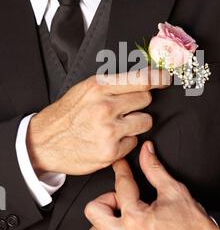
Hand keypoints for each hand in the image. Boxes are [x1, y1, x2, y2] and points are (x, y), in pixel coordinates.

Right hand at [26, 68, 170, 175]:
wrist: (44, 142)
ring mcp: (109, 130)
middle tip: (125, 109)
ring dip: (136, 123)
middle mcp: (106, 107)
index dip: (158, 77)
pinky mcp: (111, 152)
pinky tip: (109, 140)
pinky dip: (125, 142)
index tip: (167, 78)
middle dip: (139, 103)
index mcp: (99, 87)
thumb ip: (112, 84)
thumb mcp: (85, 90)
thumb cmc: (66, 115)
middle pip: (146, 99)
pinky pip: (134, 142)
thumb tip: (142, 78)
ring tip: (117, 125)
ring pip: (145, 122)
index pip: (140, 79)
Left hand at [81, 141, 219, 229]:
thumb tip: (146, 151)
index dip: (121, 170)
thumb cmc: (194, 229)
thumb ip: (154, 169)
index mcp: (136, 219)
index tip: (121, 166)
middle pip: (93, 211)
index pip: (120, 185)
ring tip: (115, 221)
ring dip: (100, 227)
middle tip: (120, 200)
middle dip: (106, 200)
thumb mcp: (174, 191)